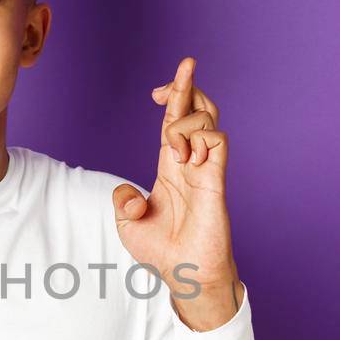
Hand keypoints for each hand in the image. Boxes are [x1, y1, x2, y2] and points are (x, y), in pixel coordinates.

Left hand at [111, 56, 242, 329]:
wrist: (184, 275)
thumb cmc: (161, 252)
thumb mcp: (127, 223)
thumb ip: (122, 200)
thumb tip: (130, 193)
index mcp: (171, 166)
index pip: (174, 121)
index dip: (172, 97)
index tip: (159, 89)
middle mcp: (191, 161)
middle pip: (197, 109)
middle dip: (189, 84)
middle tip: (185, 65)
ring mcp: (206, 168)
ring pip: (208, 118)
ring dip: (186, 120)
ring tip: (173, 148)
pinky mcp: (216, 180)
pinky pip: (217, 140)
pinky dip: (200, 136)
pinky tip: (186, 154)